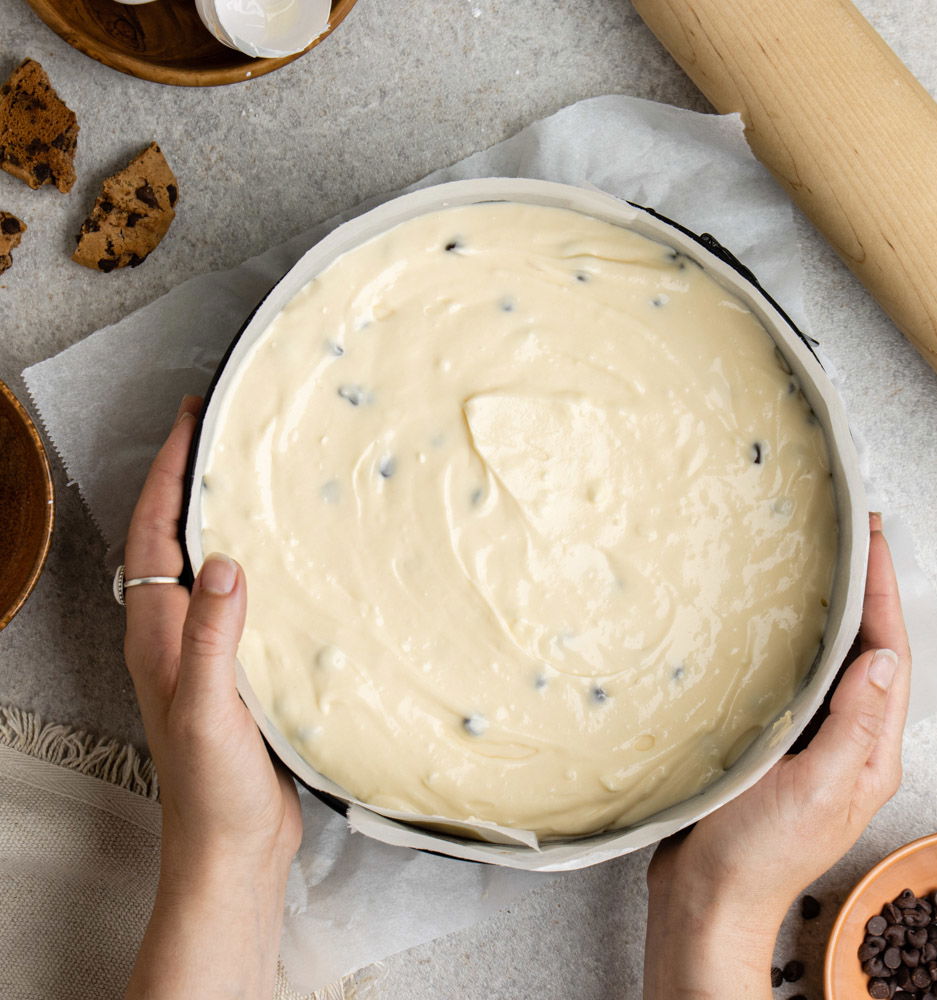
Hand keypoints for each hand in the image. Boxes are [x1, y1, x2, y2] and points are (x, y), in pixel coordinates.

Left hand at [124, 395, 301, 999]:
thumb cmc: (214, 789)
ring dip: (221, 514)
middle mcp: (175, 632)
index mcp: (158, 633)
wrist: (234, 846)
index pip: (155, 532)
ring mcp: (207, 648)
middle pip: (174, 536)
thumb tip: (224, 563)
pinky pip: (240, 593)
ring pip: (206, 561)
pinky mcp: (238, 665)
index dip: (169, 473)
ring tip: (253, 475)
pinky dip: (255, 557)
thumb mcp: (210, 711)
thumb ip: (212, 638)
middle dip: (189, 478)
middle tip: (222, 432)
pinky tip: (287, 555)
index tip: (191, 420)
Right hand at [644, 512, 911, 998]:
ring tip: (819, 566)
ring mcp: (811, 743)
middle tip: (851, 537)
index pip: (889, 655)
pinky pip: (795, 682)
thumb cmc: (758, 851)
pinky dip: (794, 644)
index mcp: (871, 751)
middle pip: (867, 651)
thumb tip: (884, 657)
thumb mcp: (817, 785)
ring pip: (830, 663)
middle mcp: (848, 742)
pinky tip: (772, 626)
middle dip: (865, 592)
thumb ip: (855, 724)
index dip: (884, 592)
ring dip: (831, 613)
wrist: (707, 896)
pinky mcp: (774, 744)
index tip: (874, 539)